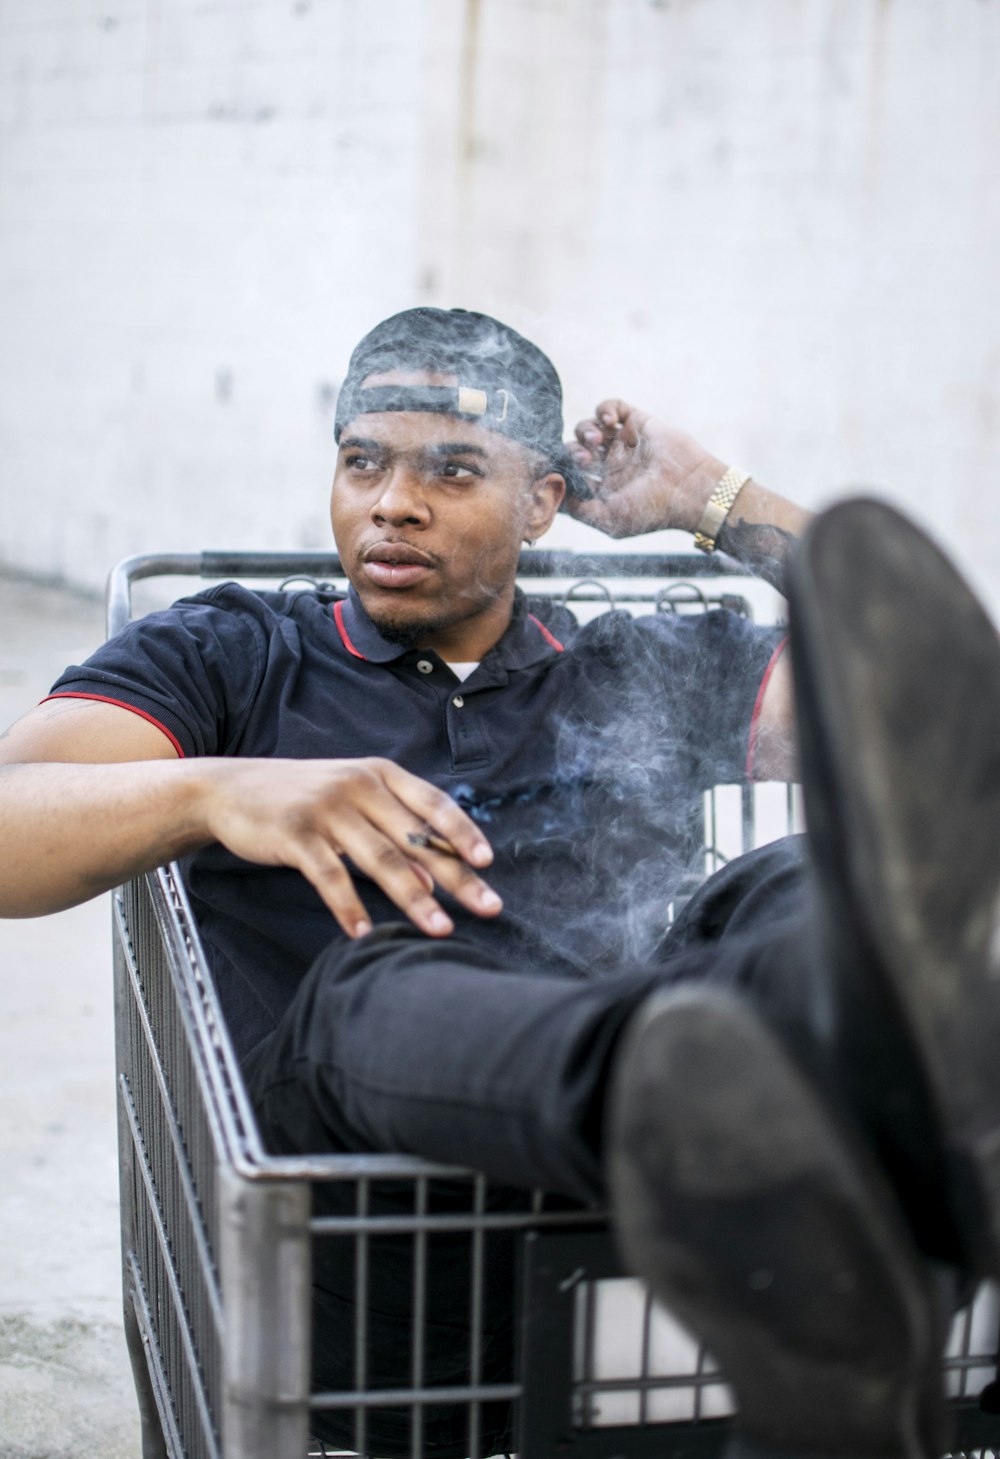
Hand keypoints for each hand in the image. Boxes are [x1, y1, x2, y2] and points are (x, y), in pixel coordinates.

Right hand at [201, 756, 499, 939]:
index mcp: (380, 774)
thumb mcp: (352, 802)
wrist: (230, 788)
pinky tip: (364, 934)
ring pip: (382, 859)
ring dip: (415, 899)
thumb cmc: (303, 799)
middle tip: (488, 907)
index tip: (488, 862)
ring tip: (440, 930)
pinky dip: (349, 907)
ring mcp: (327, 808)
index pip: (433, 803)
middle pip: (417, 838)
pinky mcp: (295, 833)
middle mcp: (359, 786)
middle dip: (457, 876)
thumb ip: (393, 832)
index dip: (463, 832)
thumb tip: (435, 878)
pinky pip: (330, 876)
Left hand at [565, 399, 724, 538]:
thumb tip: (555, 497)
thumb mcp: (610, 520)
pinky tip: (609, 421)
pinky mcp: (637, 422)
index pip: (571, 474)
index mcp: (603, 488)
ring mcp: (623, 443)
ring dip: (585, 431)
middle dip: (572, 452)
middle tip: (584, 459)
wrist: (689, 489)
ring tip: (596, 441)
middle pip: (575, 450)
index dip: (561, 470)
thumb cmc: (652, 510)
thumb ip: (579, 510)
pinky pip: (612, 407)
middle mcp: (611, 465)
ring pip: (589, 428)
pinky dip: (605, 409)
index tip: (558, 470)